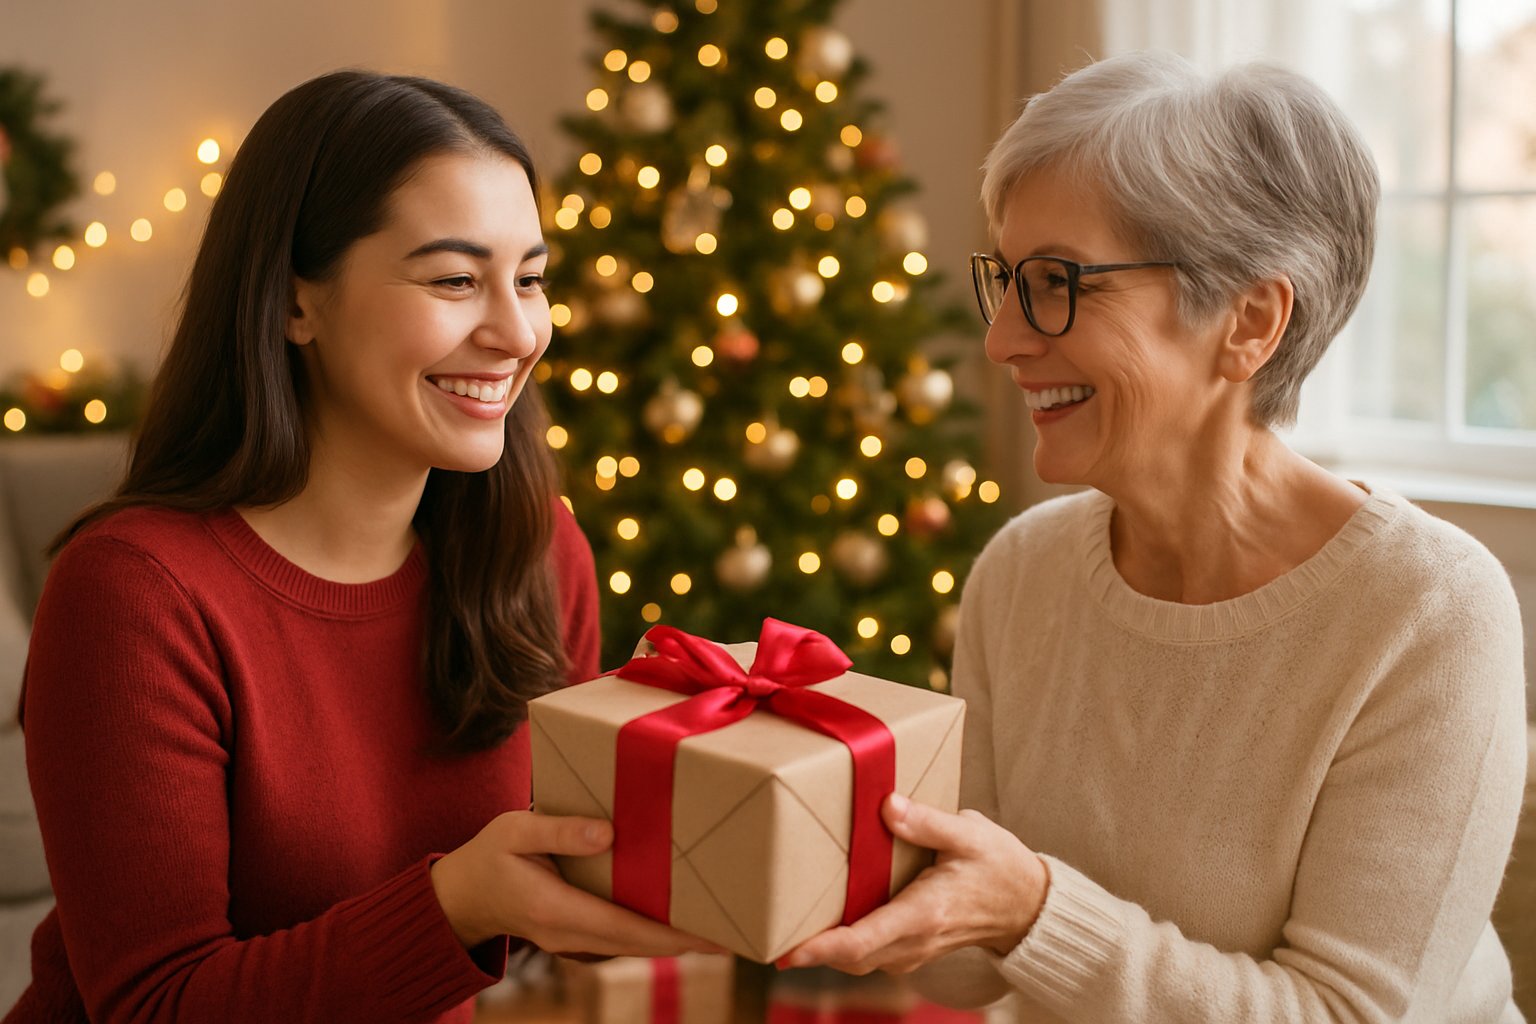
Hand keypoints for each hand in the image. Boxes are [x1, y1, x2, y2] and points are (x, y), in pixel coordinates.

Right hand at [430, 810, 726, 957]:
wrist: (462, 896)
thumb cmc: (488, 856)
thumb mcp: (514, 830)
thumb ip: (559, 829)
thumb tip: (608, 832)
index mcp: (556, 909)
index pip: (626, 928)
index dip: (672, 934)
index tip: (713, 935)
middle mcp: (570, 935)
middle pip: (641, 945)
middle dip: (688, 942)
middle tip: (737, 930)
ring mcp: (575, 942)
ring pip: (636, 945)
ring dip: (676, 940)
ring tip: (722, 923)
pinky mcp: (580, 936)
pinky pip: (625, 938)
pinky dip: (656, 933)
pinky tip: (683, 917)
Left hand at [778, 793, 1048, 974]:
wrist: (1026, 904)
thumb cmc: (998, 866)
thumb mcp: (970, 835)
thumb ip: (927, 822)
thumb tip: (887, 806)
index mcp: (924, 915)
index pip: (863, 941)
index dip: (822, 949)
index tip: (787, 952)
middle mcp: (914, 941)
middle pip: (850, 956)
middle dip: (808, 950)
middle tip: (763, 931)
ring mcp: (912, 951)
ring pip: (857, 958)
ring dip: (823, 946)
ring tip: (782, 922)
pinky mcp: (910, 948)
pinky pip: (869, 951)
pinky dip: (842, 941)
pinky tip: (822, 916)